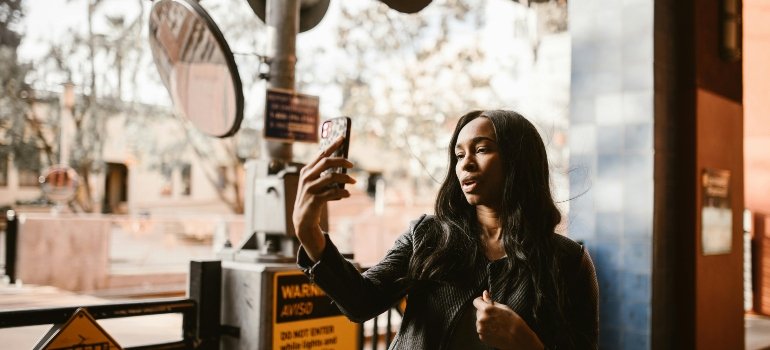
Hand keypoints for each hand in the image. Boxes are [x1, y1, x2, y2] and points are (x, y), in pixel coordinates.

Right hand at [292, 136, 355, 260]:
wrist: (303, 219)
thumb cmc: (313, 197)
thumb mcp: (315, 183)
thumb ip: (324, 173)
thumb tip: (343, 163)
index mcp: (306, 170)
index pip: (321, 154)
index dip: (332, 145)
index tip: (343, 137)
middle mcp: (306, 177)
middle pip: (326, 162)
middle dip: (341, 161)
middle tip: (352, 165)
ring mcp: (309, 188)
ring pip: (331, 177)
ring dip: (345, 179)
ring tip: (353, 182)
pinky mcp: (314, 200)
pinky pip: (332, 192)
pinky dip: (343, 192)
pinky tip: (348, 194)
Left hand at [473, 290, 543, 349]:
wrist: (518, 339)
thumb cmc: (514, 322)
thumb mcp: (504, 308)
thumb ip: (491, 301)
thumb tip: (485, 294)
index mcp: (486, 310)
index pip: (476, 301)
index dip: (480, 300)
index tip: (484, 301)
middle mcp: (481, 320)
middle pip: (478, 312)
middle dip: (484, 312)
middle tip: (495, 315)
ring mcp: (481, 330)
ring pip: (480, 321)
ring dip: (485, 321)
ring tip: (497, 324)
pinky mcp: (482, 337)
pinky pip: (482, 330)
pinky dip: (487, 329)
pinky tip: (496, 330)